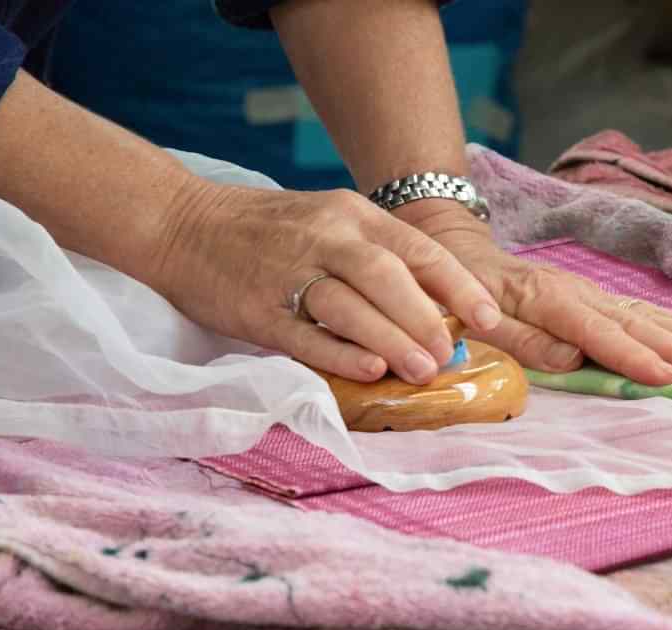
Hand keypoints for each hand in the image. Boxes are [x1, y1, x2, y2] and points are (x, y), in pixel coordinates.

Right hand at [150, 180, 502, 384]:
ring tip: (423, 371)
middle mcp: (326, 237)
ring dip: (392, 340)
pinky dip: (340, 354)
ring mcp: (289, 272)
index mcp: (351, 215)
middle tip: (449, 354)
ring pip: (350, 305)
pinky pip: (305, 335)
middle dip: (426, 318)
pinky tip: (370, 371)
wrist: (182, 223)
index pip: (418, 249)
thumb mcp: (329, 222)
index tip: (488, 318)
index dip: (458, 286)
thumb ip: (376, 257)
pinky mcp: (257, 308)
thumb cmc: (269, 230)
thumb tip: (436, 308)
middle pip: (388, 276)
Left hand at [395, 202, 671, 385]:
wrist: (455, 251)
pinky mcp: (592, 295)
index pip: (598, 333)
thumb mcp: (475, 318)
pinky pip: (638, 309)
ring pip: (644, 315)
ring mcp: (588, 291)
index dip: (635, 357)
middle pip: (634, 323)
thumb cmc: (461, 293)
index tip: (671, 376)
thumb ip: (522, 340)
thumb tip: (572, 357)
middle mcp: (576, 293)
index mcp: (547, 301)